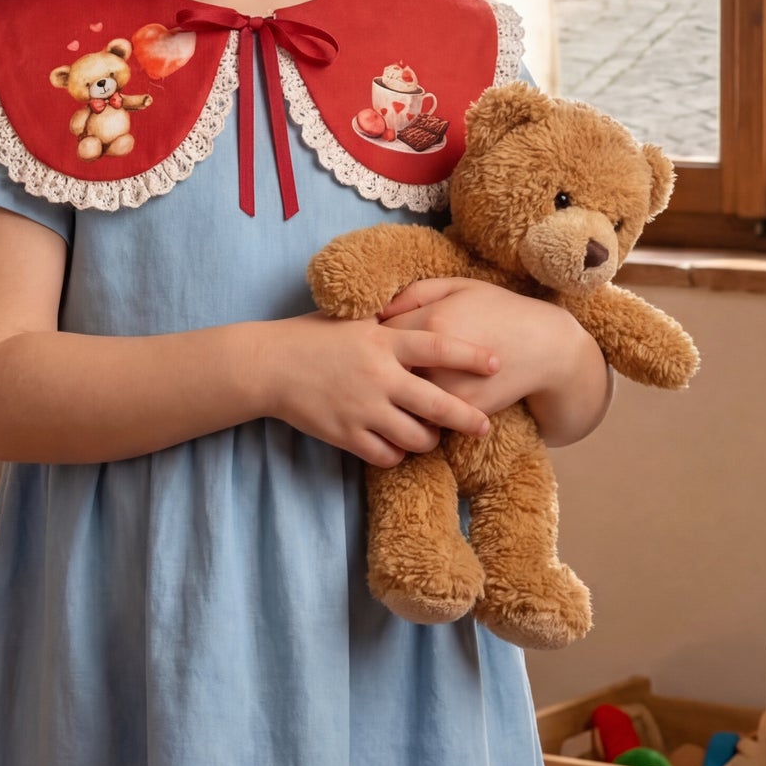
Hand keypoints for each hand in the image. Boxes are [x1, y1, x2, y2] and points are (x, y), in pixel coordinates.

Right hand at [254, 309, 500, 466]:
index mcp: (382, 341)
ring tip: (430, 436)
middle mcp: (379, 376)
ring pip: (415, 437)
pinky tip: (396, 447)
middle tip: (484, 425)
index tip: (497, 362)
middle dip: (467, 418)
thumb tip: (421, 310)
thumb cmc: (311, 335)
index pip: (438, 346)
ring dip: (428, 440)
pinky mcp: (345, 434)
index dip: (471, 355)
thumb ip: (388, 321)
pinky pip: (385, 455)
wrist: (268, 364)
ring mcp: (363, 408)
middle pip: (437, 404)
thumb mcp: (353, 318)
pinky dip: (396, 454)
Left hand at [378, 278, 609, 444]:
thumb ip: (413, 293)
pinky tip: (413, 403)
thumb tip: (377, 310)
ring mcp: (450, 390)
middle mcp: (437, 360)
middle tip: (370, 369)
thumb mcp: (459, 287)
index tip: (368, 341)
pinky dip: (416, 412)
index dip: (369, 339)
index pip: (378, 335)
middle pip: (384, 371)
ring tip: (385, 389)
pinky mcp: (462, 413)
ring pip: (401, 399)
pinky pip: (425, 416)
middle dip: (376, 371)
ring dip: (392, 396)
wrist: (546, 348)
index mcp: (433, 321)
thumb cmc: (499, 310)